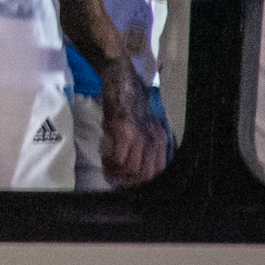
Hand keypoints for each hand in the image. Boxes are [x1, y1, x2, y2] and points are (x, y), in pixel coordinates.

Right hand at [99, 67, 169, 187]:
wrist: (122, 80)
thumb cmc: (128, 102)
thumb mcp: (141, 125)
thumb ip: (140, 144)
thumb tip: (129, 165)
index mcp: (160, 140)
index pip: (158, 171)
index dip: (142, 182)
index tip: (128, 184)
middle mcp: (153, 140)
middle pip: (146, 175)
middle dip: (129, 182)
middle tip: (116, 181)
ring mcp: (139, 137)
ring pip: (132, 170)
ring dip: (118, 173)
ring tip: (108, 170)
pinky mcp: (124, 132)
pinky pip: (119, 158)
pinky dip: (110, 163)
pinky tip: (105, 160)